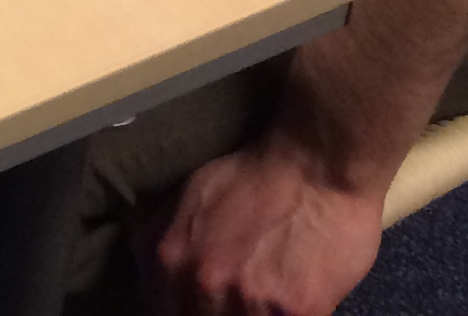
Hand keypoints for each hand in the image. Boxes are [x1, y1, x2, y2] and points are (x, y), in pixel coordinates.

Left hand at [141, 136, 383, 314]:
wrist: (316, 166)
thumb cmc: (252, 178)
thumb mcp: (185, 199)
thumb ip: (161, 240)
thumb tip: (150, 275)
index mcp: (167, 258)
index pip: (159, 314)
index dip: (177, 313)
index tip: (195, 306)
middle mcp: (201, 283)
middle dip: (215, 314)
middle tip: (233, 298)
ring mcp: (249, 302)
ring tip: (261, 299)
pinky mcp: (296, 314)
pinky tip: (286, 305)